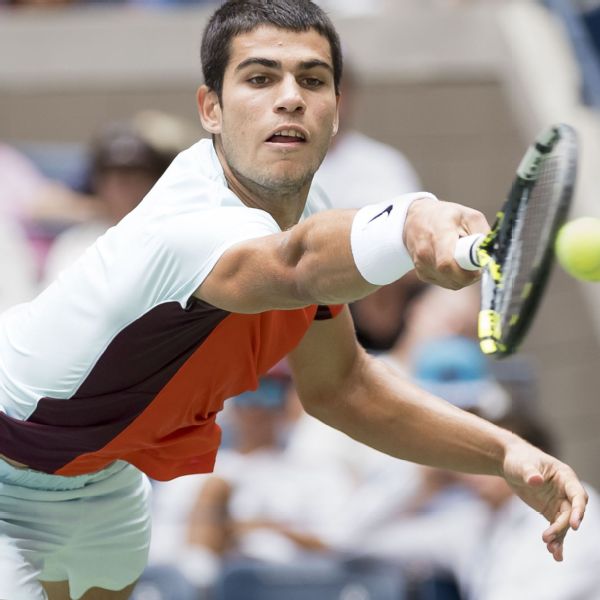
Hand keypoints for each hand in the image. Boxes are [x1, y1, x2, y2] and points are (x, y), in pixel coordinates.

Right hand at [403, 196, 489, 288]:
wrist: (414, 219)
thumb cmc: (445, 216)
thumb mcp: (468, 215)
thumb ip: (483, 233)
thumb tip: (492, 254)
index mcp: (438, 235)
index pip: (447, 264)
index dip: (468, 271)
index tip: (480, 265)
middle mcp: (426, 253)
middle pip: (452, 277)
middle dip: (470, 275)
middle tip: (477, 263)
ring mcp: (422, 266)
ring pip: (452, 283)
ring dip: (464, 276)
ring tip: (463, 258)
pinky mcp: (423, 274)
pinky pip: (447, 283)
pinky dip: (455, 277)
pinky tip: (454, 262)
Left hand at [502, 438, 587, 560]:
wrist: (509, 462)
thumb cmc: (518, 459)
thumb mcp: (522, 464)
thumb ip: (529, 473)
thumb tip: (536, 481)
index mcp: (565, 476)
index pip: (578, 495)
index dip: (579, 510)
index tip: (574, 525)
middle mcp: (566, 491)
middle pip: (570, 513)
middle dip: (561, 527)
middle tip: (546, 538)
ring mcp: (559, 502)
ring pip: (564, 523)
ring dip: (560, 537)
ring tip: (552, 551)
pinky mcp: (550, 511)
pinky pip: (557, 527)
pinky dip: (556, 540)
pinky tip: (554, 554)